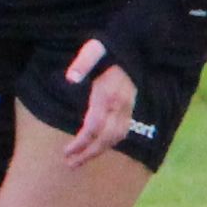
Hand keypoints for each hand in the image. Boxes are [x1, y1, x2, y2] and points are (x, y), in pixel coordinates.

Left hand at [51, 37, 139, 170]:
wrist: (139, 42)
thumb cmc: (111, 45)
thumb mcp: (94, 48)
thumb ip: (83, 63)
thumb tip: (70, 78)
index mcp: (109, 93)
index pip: (94, 126)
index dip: (81, 142)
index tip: (67, 153)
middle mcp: (122, 104)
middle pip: (106, 137)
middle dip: (89, 153)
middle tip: (71, 164)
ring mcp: (129, 106)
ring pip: (117, 137)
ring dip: (99, 151)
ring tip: (81, 160)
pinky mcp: (132, 106)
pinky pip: (122, 130)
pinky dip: (110, 142)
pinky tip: (98, 146)